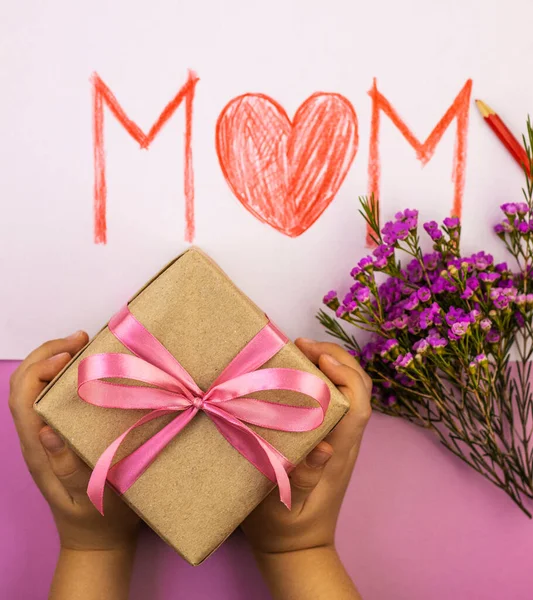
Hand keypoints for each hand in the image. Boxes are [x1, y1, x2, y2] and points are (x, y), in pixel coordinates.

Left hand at [9, 331, 139, 552]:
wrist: (98, 541)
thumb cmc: (97, 521)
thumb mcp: (87, 497)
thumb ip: (67, 467)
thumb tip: (45, 430)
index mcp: (39, 451)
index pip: (23, 398)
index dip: (41, 367)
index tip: (73, 352)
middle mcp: (38, 440)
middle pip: (25, 386)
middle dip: (47, 354)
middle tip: (81, 338)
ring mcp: (48, 439)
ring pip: (37, 390)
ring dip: (55, 362)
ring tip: (83, 345)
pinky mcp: (62, 440)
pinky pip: (55, 400)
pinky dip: (67, 378)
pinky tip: (89, 372)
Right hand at [242, 339, 371, 555]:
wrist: (296, 548)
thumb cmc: (286, 528)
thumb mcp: (286, 508)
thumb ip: (303, 480)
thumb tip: (326, 446)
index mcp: (339, 454)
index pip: (358, 406)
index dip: (345, 374)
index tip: (317, 355)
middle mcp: (345, 441)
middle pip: (360, 389)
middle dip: (338, 358)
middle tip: (302, 343)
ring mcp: (339, 439)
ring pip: (350, 391)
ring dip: (332, 363)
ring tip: (300, 350)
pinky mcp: (328, 439)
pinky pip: (334, 400)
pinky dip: (322, 378)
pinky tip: (298, 373)